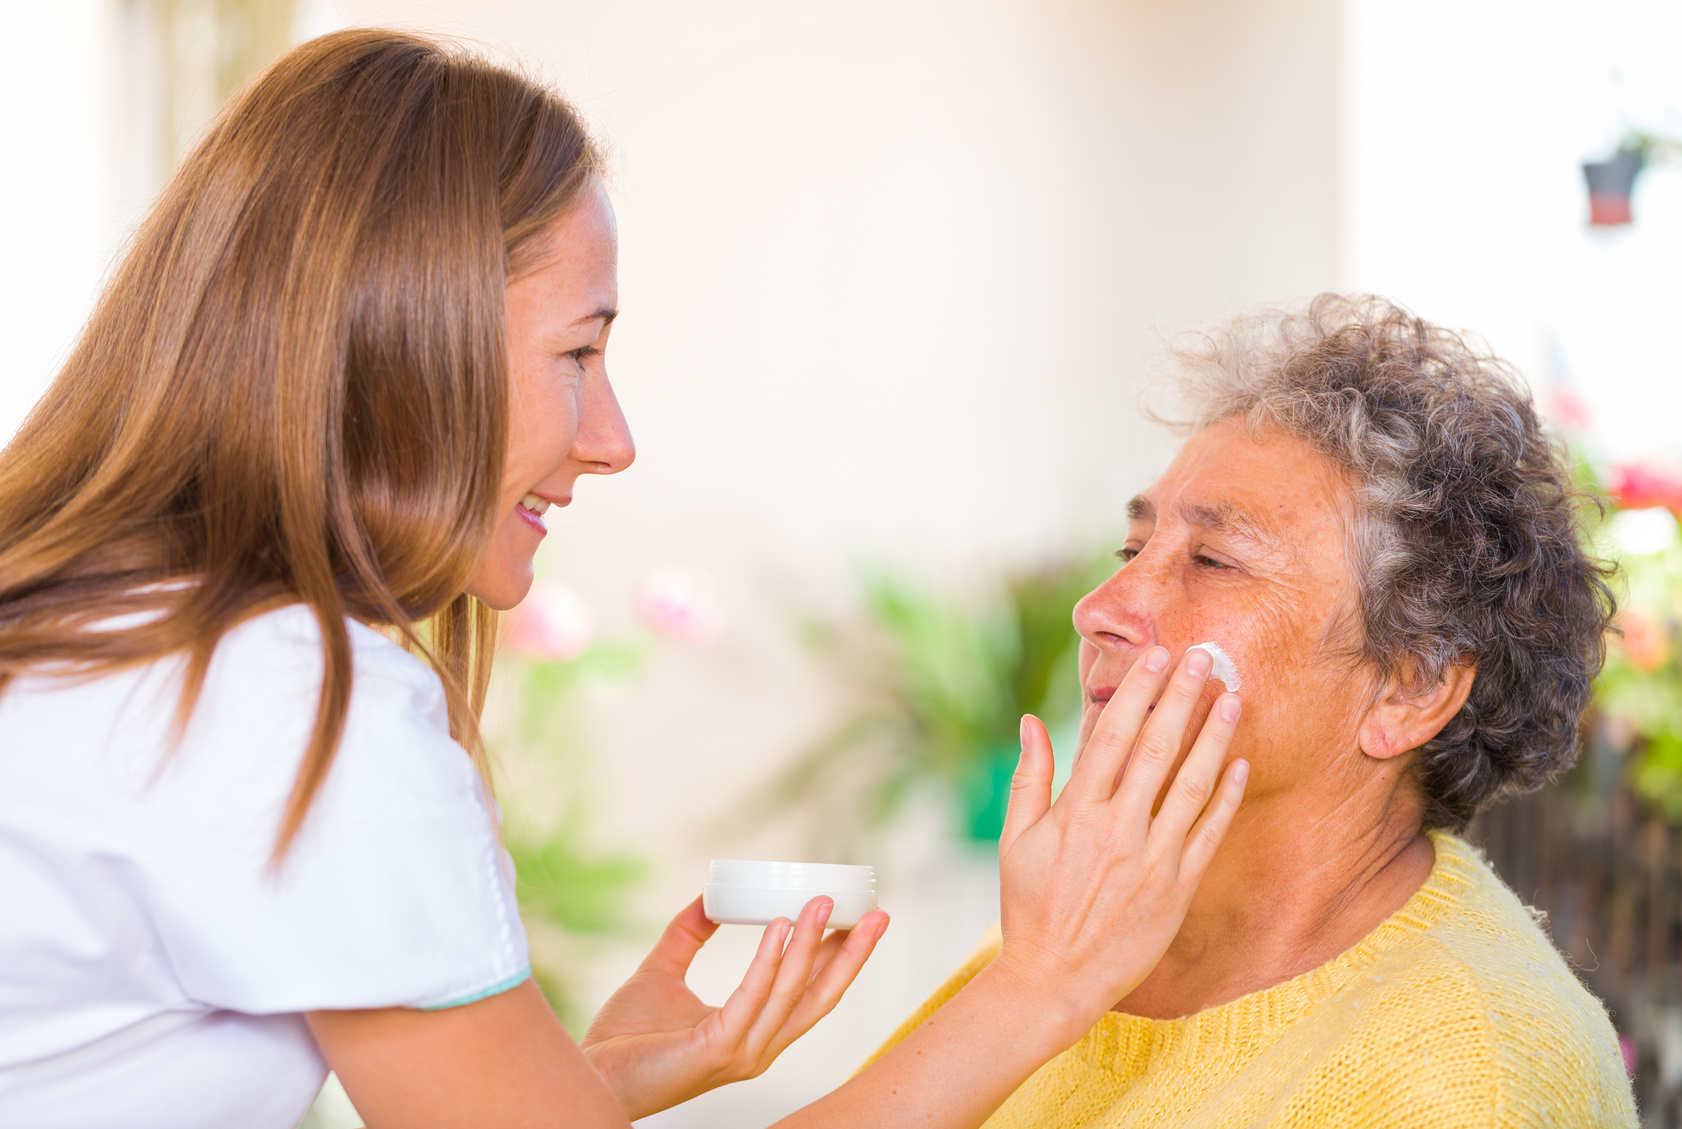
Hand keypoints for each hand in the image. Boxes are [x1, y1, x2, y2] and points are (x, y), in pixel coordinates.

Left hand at [581, 895, 888, 1120]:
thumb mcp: (663, 971)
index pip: (810, 992)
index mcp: (754, 1031)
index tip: (860, 918)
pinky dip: (769, 961)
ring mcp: (743, 1051)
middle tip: (879, 913)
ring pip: (792, 994)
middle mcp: (760, 1046)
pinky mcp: (719, 1050)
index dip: (839, 957)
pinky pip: (752, 999)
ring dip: (813, 945)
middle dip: (853, 955)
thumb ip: (687, 934)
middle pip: (821, 998)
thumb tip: (709, 896)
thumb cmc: (624, 1037)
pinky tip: (780, 926)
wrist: (591, 1072)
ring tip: (824, 902)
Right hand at [989, 645, 1246, 1041]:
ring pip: (1192, 784)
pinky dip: (1228, 797)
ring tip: (1233, 697)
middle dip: (1183, 697)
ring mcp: (1153, 859)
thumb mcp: (1015, 840)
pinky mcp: (1178, 887)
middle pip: (1157, 748)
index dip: (1137, 691)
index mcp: (1076, 813)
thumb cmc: (1029, 908)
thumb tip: (1030, 720)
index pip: (1111, 736)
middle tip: (1206, 657)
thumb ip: (1029, 777)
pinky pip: (1210, 833)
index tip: (1156, 656)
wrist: (1056, 981)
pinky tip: (1241, 764)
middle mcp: (1118, 830)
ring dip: (1215, 737)